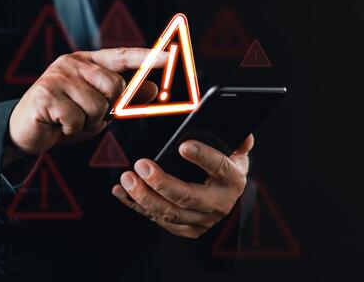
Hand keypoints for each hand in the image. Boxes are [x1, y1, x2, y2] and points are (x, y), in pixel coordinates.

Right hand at [7, 48, 162, 157]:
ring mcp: (58, 77)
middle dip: (107, 110)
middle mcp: (72, 63)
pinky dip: (71, 129)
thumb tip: (152, 88)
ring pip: (98, 106)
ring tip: (70, 121)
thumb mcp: (99, 109)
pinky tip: (58, 125)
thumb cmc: (64, 118)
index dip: (148, 57)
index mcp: (87, 62)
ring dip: (88, 123)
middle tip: (86, 116)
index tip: (172, 57)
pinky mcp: (46, 94)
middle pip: (115, 86)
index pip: (122, 56)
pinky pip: (77, 119)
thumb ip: (124, 98)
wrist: (25, 131)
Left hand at [111, 134, 253, 237]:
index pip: (219, 167)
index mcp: (232, 180)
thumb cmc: (225, 167)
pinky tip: (121, 192)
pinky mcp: (185, 229)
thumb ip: (239, 141)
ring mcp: (201, 220)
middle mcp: (218, 204)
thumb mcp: (237, 152)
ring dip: (144, 197)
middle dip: (161, 182)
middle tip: (141, 165)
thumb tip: (243, 134)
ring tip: (127, 178)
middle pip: (187, 197)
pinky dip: (136, 206)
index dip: (203, 157)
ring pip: (169, 213)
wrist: (226, 197)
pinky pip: (157, 219)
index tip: (183, 146)